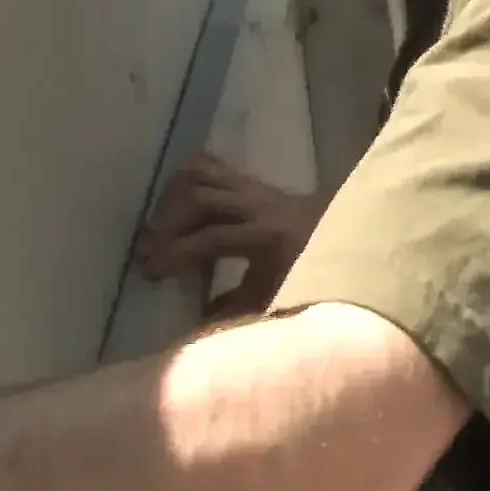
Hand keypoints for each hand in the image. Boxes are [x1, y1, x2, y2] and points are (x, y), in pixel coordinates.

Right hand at [133, 153, 326, 320]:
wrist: (344, 234)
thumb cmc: (309, 273)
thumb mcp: (274, 296)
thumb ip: (234, 309)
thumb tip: (195, 323)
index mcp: (266, 235)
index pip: (210, 238)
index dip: (176, 254)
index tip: (151, 273)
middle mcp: (257, 203)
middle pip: (198, 199)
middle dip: (165, 225)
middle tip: (145, 251)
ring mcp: (252, 186)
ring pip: (200, 176)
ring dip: (171, 200)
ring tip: (156, 228)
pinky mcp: (248, 179)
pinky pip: (210, 166)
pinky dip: (185, 179)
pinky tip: (172, 203)